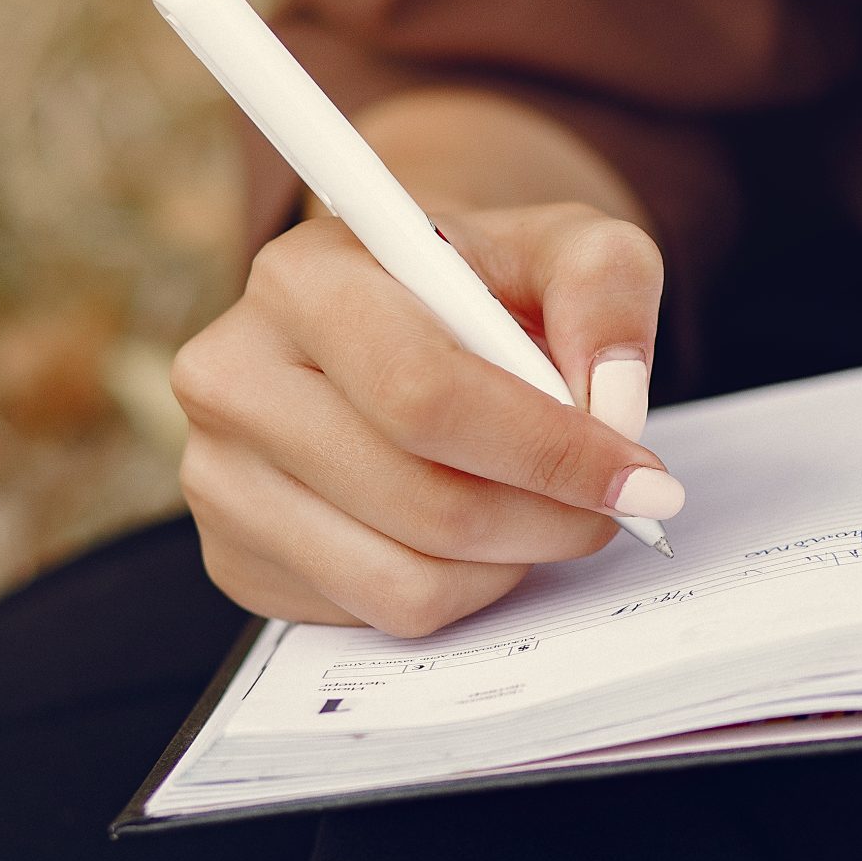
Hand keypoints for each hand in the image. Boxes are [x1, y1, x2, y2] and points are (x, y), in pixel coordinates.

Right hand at [173, 202, 676, 634]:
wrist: (406, 313)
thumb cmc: (486, 282)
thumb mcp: (568, 244)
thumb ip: (608, 288)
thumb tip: (613, 400)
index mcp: (303, 279)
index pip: (426, 395)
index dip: (549, 451)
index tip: (642, 478)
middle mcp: (232, 376)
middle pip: (424, 502)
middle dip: (552, 518)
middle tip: (616, 503)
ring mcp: (219, 477)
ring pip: (405, 579)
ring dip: (514, 560)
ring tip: (544, 506)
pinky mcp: (236, 556)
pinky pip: (383, 615)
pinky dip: (465, 588)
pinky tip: (478, 528)